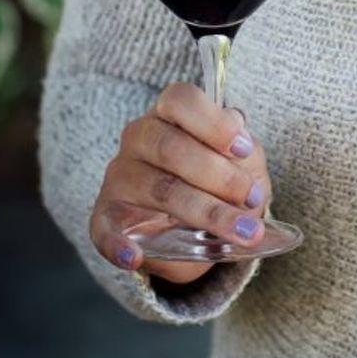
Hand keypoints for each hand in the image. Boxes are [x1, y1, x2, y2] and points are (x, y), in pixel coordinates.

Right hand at [89, 83, 271, 285]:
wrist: (197, 229)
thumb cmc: (219, 182)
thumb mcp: (240, 163)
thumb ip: (243, 151)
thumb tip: (242, 143)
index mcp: (169, 114)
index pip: (181, 100)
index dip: (214, 122)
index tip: (243, 149)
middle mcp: (139, 138)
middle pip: (172, 147)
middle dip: (219, 175)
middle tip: (252, 197)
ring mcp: (120, 177)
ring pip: (159, 188)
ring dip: (206, 211)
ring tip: (242, 231)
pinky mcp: (105, 217)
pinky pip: (104, 230)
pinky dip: (115, 244)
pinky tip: (133, 257)